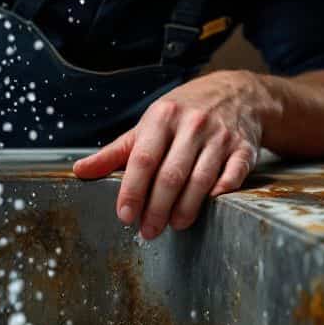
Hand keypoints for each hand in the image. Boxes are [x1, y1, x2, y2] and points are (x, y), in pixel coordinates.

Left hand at [73, 71, 269, 238]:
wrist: (234, 93)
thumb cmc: (181, 113)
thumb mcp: (146, 125)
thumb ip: (115, 152)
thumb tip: (79, 171)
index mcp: (162, 117)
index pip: (143, 159)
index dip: (132, 190)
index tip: (124, 215)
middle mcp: (192, 125)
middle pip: (171, 174)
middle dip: (157, 208)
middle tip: (148, 231)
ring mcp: (220, 137)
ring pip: (200, 180)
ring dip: (186, 209)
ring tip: (174, 225)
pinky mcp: (244, 149)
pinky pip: (232, 177)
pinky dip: (219, 195)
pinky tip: (208, 208)